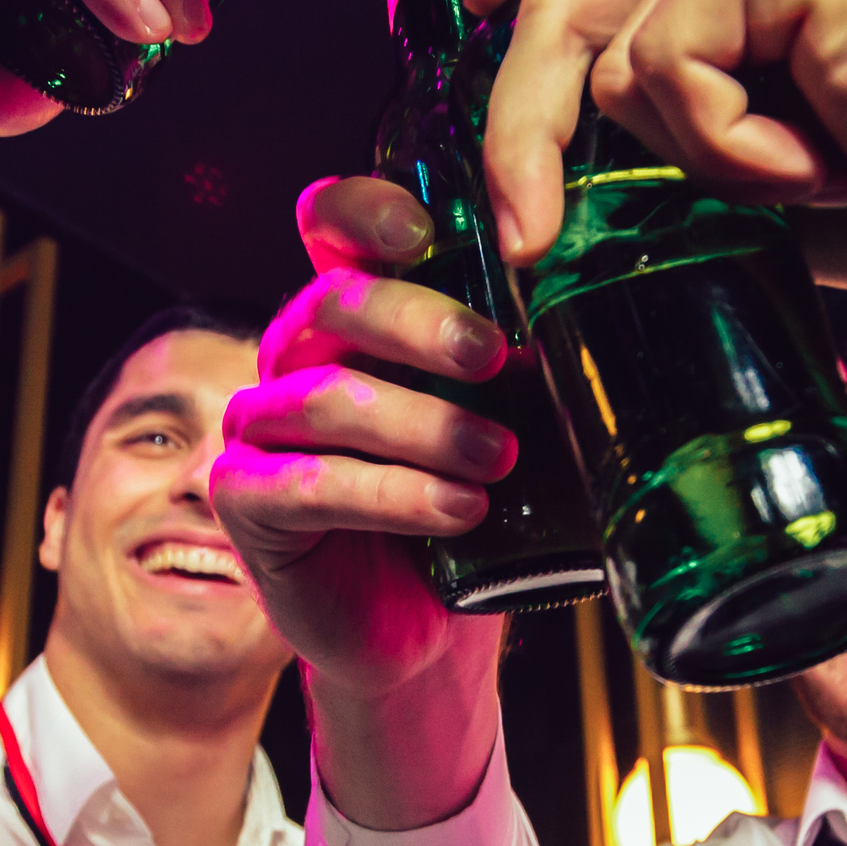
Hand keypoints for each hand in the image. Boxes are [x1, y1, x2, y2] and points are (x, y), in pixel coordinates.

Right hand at [215, 178, 513, 698]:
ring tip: (498, 459)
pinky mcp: (246, 501)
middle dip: (419, 323)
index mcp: (352, 318)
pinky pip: (310, 484)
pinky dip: (393, 495)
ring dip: (424, 426)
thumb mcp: (505, 424)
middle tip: (495, 359)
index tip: (426, 231)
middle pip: (333, 303)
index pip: (331, 227)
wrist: (424, 634)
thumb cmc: (468, 511)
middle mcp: (294, 358)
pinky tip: (457, 510)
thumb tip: (601, 330)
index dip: (365, 211)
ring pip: (327, 399)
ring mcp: (259, 428)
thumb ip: (521, 370)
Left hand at [469, 0, 846, 294]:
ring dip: (685, 155)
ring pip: (607, 45)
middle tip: (531, 237)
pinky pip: (671, 63)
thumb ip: (669, 137)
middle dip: (524, 127)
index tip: (476, 12)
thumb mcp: (754, 170)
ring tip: (795, 180)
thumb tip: (559, 183)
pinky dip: (730, 146)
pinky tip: (819, 163)